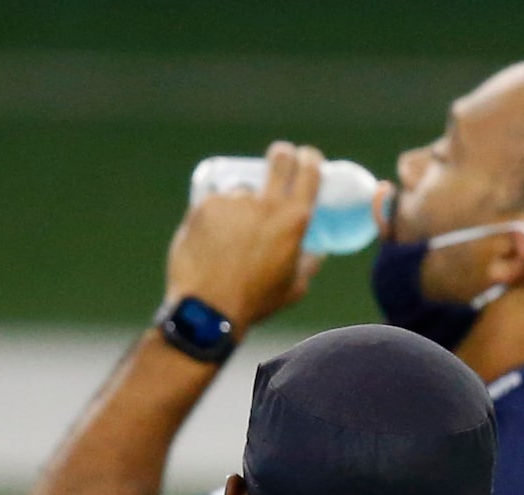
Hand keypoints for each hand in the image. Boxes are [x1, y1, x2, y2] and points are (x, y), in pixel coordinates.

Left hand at [164, 140, 324, 334]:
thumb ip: (309, 264)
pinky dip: (215, 216)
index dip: (310, 159)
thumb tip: (319, 251)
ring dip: (241, 203)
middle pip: (279, 159)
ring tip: (232, 236)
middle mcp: (265, 204)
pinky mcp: (205, 204)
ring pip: (241, 191)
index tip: (308, 157)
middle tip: (278, 161)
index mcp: (294, 222)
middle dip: (282, 155)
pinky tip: (212, 241)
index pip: (309, 172)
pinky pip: (215, 203)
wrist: (209, 309)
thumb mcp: (294, 287)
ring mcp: (233, 201)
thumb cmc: (256, 302)